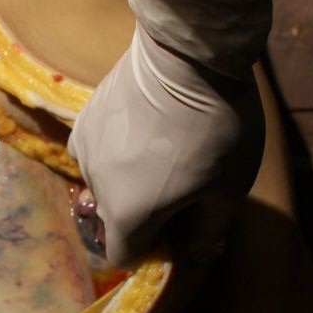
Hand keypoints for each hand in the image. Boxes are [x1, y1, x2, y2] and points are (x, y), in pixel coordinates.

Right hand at [68, 25, 264, 266]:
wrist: (187, 57)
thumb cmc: (215, 129)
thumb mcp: (228, 189)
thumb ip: (209, 231)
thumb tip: (199, 256)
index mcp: (128, 215)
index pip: (124, 256)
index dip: (151, 251)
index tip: (177, 230)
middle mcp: (96, 187)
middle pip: (114, 219)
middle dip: (141, 214)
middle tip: (180, 187)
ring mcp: (85, 148)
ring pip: (103, 183)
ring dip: (126, 180)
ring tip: (160, 152)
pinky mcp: (84, 117)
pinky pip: (94, 150)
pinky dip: (112, 151)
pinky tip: (138, 131)